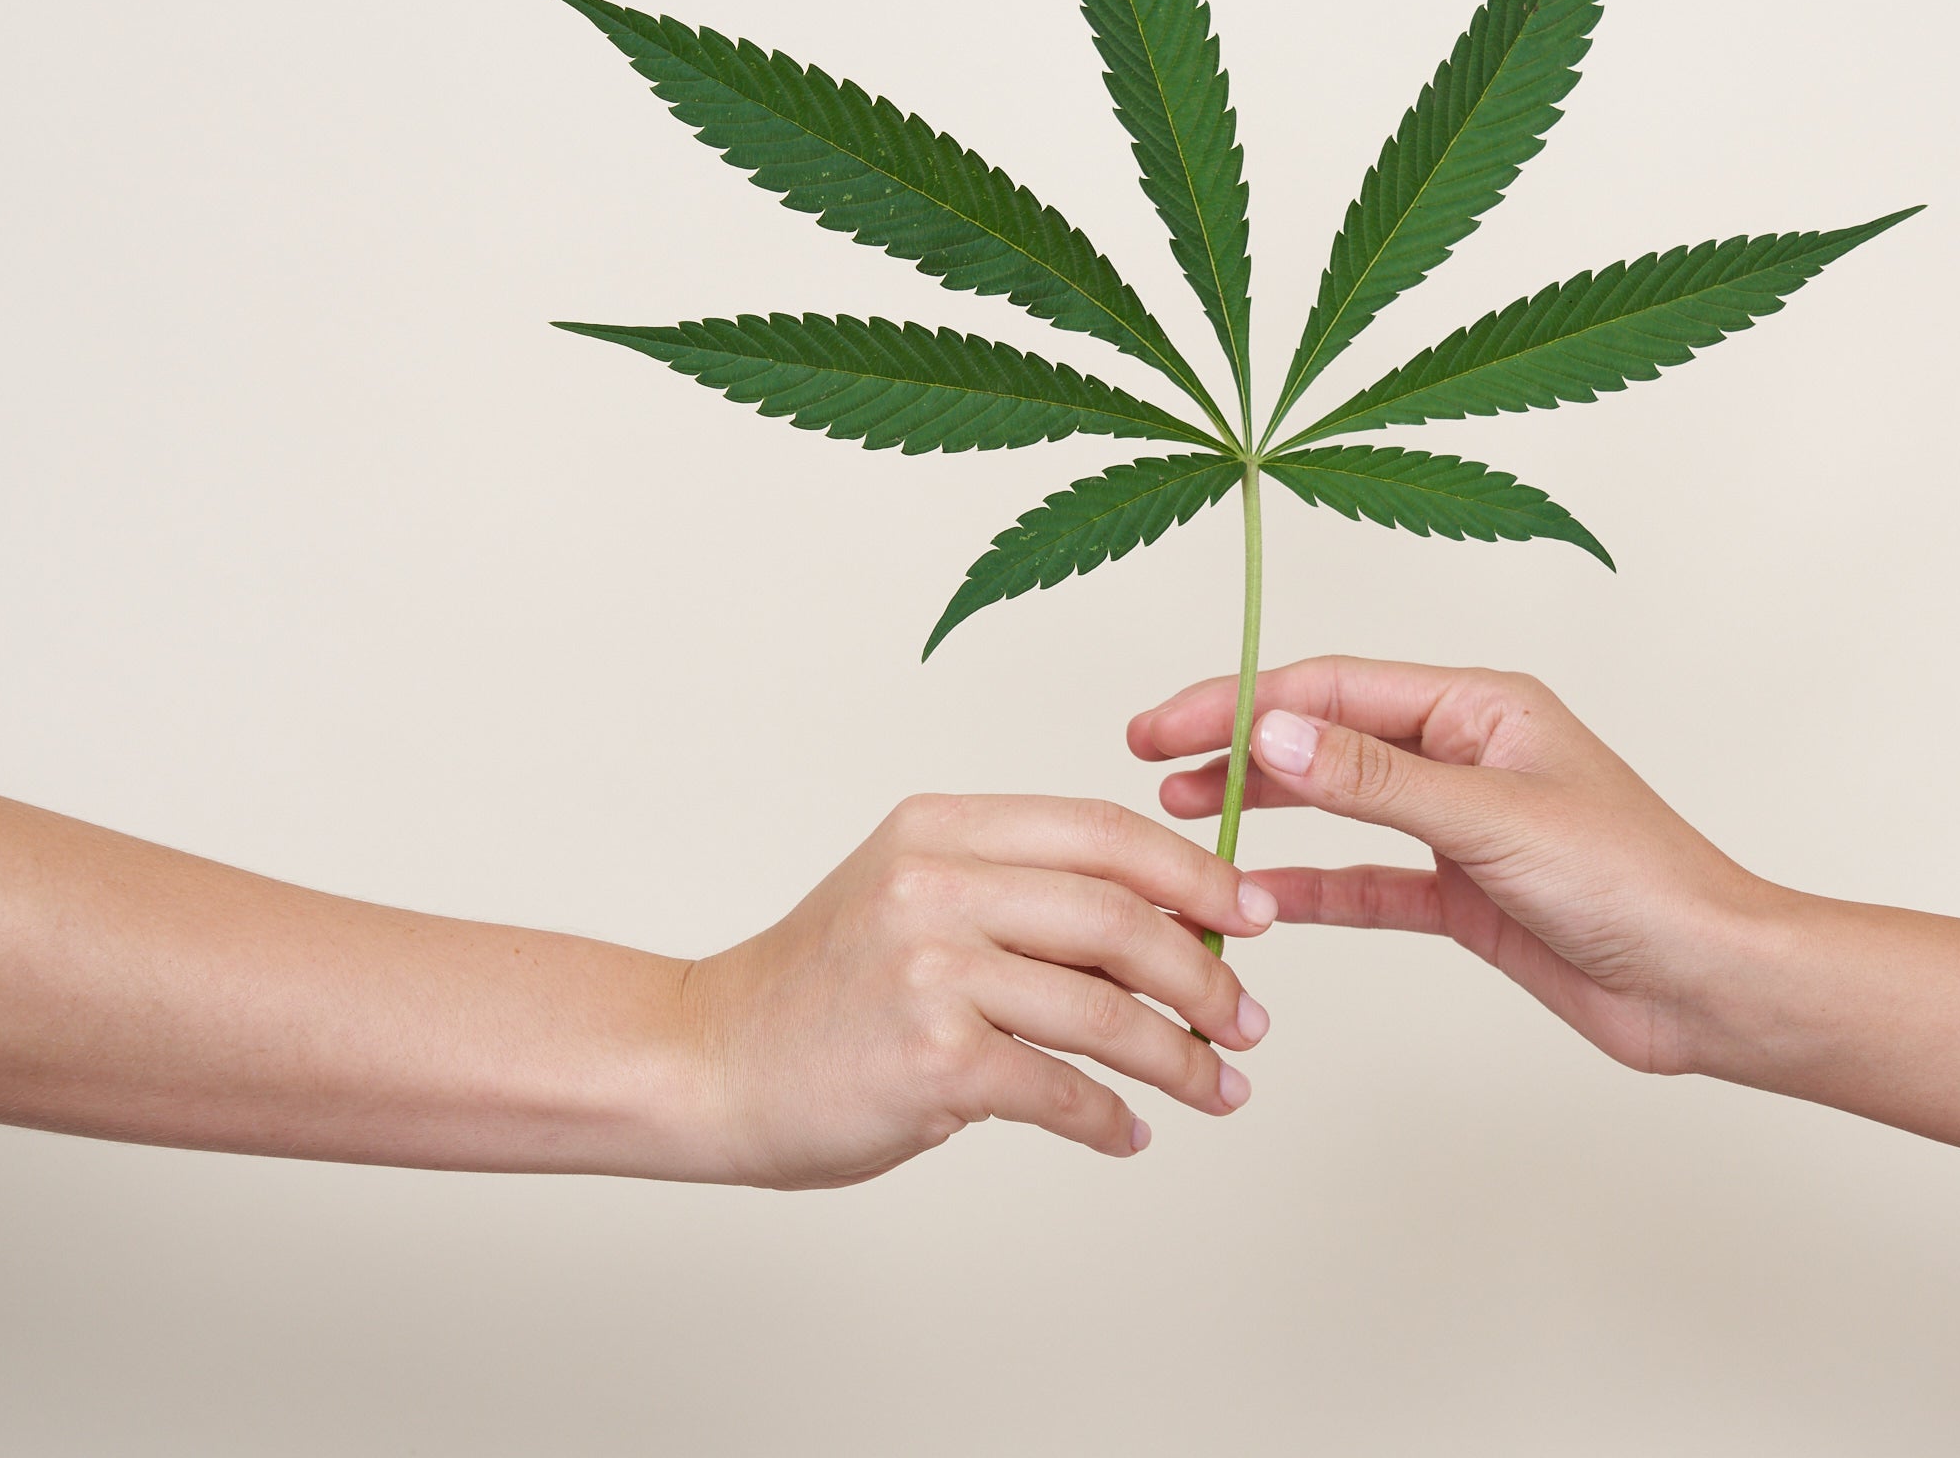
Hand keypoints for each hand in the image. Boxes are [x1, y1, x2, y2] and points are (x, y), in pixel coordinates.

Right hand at [683, 794, 1276, 1186]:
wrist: (707, 1061)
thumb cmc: (821, 988)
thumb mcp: (913, 894)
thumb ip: (1019, 893)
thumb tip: (1163, 925)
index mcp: (945, 828)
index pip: (1104, 830)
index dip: (1195, 872)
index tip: (1252, 915)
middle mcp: (939, 884)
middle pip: (1121, 917)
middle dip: (1206, 974)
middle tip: (1249, 1020)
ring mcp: (933, 970)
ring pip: (1106, 1009)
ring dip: (1180, 1058)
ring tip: (1220, 1087)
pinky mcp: (931, 1058)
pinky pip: (1059, 1089)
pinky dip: (1110, 1119)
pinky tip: (1131, 1132)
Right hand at [1130, 658, 1783, 1078]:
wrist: (1708, 984)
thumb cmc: (1637, 883)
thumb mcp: (1492, 819)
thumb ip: (1375, 778)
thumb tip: (1272, 729)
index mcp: (1482, 707)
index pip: (1332, 689)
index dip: (1238, 701)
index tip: (1162, 726)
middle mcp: (1468, 755)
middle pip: (1327, 737)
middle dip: (1236, 745)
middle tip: (1151, 765)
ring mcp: (1465, 827)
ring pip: (1340, 806)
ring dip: (1266, 811)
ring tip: (1186, 821)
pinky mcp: (1468, 897)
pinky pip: (1369, 881)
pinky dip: (1312, 886)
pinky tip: (1256, 899)